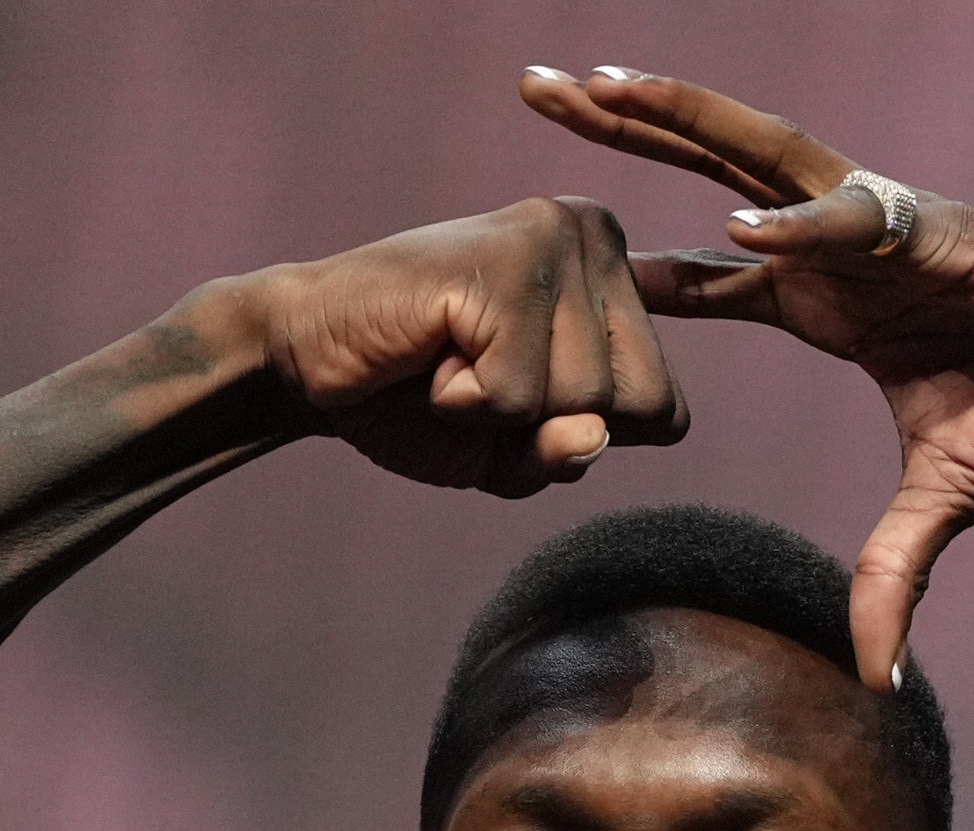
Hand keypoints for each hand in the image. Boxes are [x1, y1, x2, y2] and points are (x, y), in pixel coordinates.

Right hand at [250, 198, 686, 499]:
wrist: (306, 358)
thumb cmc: (417, 402)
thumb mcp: (511, 453)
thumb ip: (567, 453)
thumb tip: (591, 434)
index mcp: (615, 270)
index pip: (666, 412)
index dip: (583, 438)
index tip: (515, 394)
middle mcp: (596, 234)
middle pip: (639, 409)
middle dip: (552, 428)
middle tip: (480, 380)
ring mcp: (552, 239)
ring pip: (583, 403)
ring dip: (502, 417)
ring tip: (450, 363)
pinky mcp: (504, 263)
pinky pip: (518, 396)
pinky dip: (464, 407)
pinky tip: (430, 357)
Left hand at [523, 67, 973, 687]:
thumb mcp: (947, 500)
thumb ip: (893, 574)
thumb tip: (872, 676)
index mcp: (828, 298)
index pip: (707, 270)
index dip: (632, 261)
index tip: (550, 245)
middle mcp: (840, 243)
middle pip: (708, 170)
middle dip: (622, 125)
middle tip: (534, 89)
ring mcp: (883, 225)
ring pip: (761, 155)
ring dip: (681, 119)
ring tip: (601, 87)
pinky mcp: (936, 232)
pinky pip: (855, 222)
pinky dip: (798, 226)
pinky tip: (734, 226)